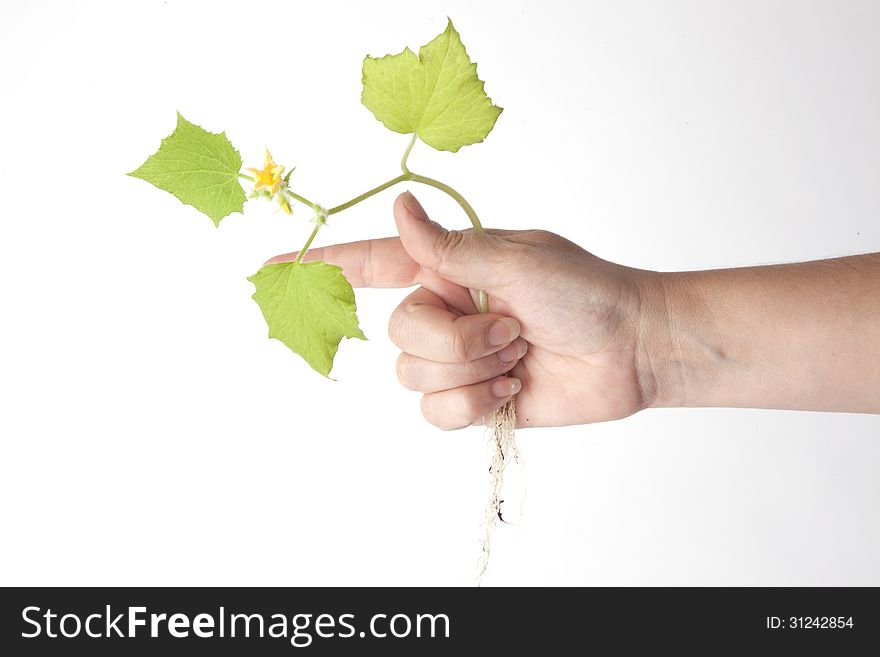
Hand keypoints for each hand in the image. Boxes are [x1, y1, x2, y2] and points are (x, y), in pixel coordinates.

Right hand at [267, 191, 657, 428]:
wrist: (630, 348)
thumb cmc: (586, 291)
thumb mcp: (519, 259)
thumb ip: (451, 246)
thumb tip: (400, 205)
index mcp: (451, 265)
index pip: (373, 261)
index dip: (325, 262)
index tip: (273, 265)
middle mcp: (447, 309)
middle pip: (397, 332)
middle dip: (453, 339)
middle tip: (510, 329)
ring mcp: (459, 356)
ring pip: (413, 375)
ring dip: (471, 369)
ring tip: (517, 355)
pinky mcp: (474, 397)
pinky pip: (436, 413)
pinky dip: (472, 404)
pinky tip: (511, 390)